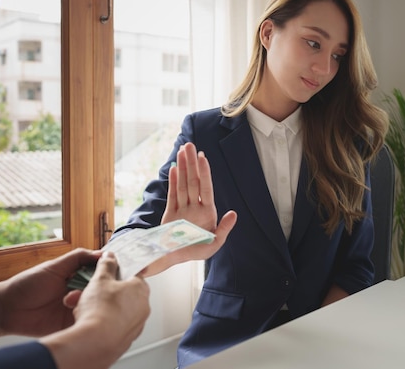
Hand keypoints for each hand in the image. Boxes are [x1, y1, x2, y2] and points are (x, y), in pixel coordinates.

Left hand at [0, 248, 102, 336]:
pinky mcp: (71, 324)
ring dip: (92, 303)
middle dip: (101, 289)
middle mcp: (79, 292)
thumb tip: (101, 254)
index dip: (107, 272)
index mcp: (76, 276)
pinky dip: (87, 319)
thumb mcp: (54, 266)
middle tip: (96, 288)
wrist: (8, 309)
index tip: (114, 271)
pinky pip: (85, 321)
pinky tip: (84, 314)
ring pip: (94, 305)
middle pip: (100, 290)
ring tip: (77, 300)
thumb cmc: (28, 284)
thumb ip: (77, 258)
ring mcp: (76, 308)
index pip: (98, 273)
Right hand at [41, 251, 149, 368]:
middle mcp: (143, 307)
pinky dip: (104, 322)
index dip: (117, 272)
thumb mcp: (100, 279)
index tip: (106, 273)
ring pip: (118, 310)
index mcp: (140, 288)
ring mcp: (136, 325)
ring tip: (85, 307)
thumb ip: (106, 265)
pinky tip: (90, 322)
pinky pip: (115, 326)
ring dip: (103, 307)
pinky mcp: (126, 339)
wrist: (94, 343)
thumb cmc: (100, 310)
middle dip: (105, 291)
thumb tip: (110, 257)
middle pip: (124, 293)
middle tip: (91, 291)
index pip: (132, 274)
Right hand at [141, 142, 236, 276]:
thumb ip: (224, 229)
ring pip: (182, 184)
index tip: (203, 157)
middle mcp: (194, 207)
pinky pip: (172, 193)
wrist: (173, 258)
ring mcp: (182, 208)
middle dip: (192, 163)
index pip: (206, 188)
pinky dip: (173, 181)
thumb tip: (234, 214)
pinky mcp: (170, 212)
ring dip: (183, 167)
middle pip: (193, 181)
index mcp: (207, 212)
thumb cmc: (195, 251)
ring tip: (182, 151)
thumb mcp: (214, 244)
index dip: (204, 173)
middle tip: (189, 145)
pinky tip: (175, 168)